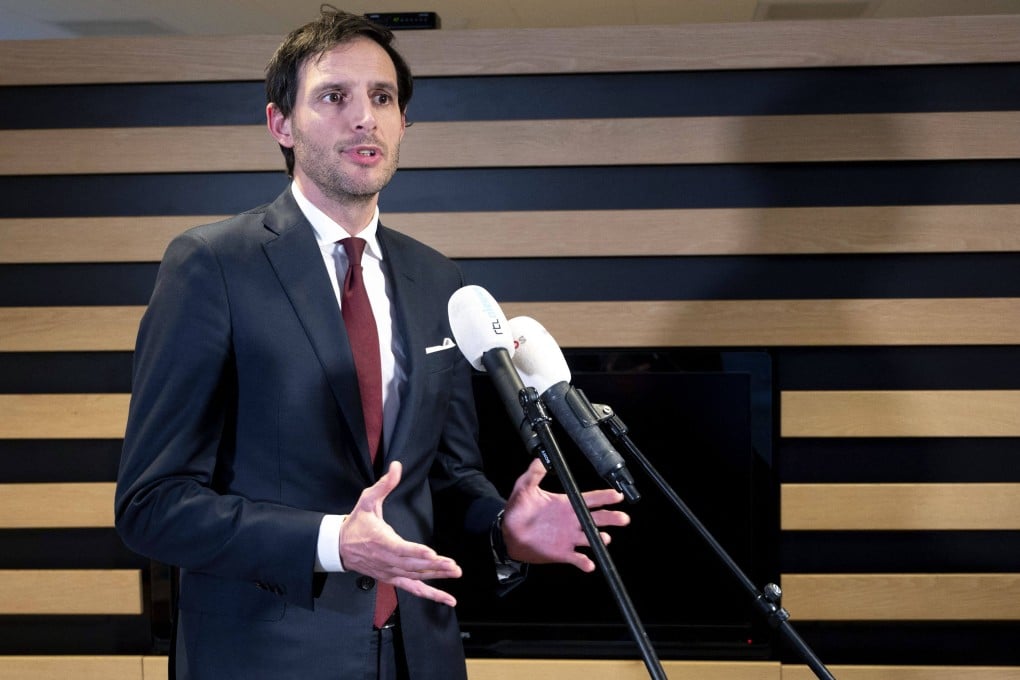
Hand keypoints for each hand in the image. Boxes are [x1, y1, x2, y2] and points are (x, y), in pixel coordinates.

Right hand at [339, 461, 462, 605]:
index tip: (431, 554)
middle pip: (413, 565)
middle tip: (453, 566)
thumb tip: (397, 467)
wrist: (340, 547)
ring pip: (416, 577)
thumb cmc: (356, 523)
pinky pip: (413, 588)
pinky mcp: (393, 578)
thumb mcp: (367, 500)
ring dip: (436, 577)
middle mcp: (386, 560)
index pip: (400, 549)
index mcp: (381, 541)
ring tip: (455, 573)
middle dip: (435, 566)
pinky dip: (431, 595)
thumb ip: (384, 485)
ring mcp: (390, 572)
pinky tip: (447, 599)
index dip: (416, 552)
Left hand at [500, 458, 630, 571]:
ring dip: (600, 538)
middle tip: (622, 518)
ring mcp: (569, 537)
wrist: (508, 533)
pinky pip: (577, 558)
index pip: (590, 499)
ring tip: (605, 538)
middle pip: (597, 518)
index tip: (617, 495)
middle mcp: (571, 520)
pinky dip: (585, 562)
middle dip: (612, 517)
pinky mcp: (563, 553)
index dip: (605, 496)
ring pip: (591, 537)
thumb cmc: (517, 510)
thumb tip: (540, 459)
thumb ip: (534, 473)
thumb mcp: (525, 487)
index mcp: (566, 504)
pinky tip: (589, 563)